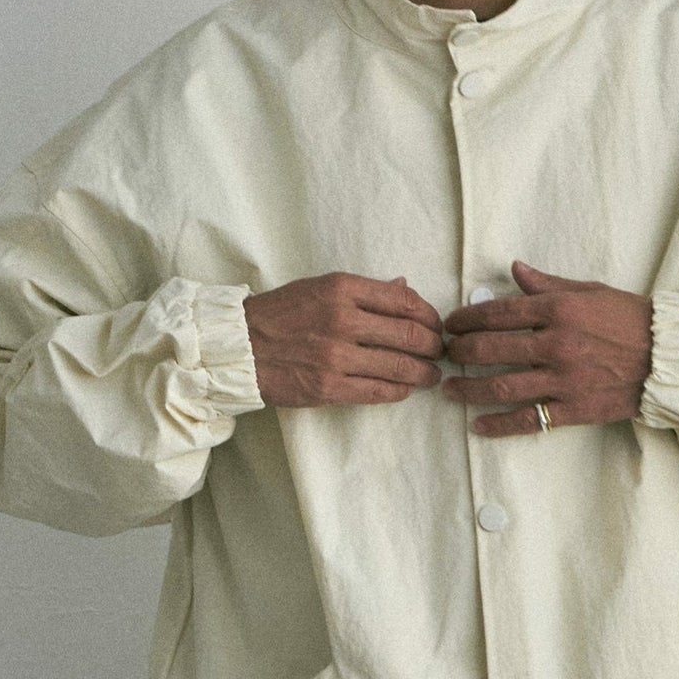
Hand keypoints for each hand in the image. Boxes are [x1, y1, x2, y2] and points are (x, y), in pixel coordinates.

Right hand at [243, 272, 444, 407]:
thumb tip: (404, 287)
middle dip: (433, 347)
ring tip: (430, 375)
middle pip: (410, 335)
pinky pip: (379, 391)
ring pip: (400, 367)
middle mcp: (342, 319)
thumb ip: (364, 290)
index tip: (435, 325)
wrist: (239, 346)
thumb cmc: (280, 315)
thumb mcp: (319, 287)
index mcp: (341, 288)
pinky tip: (405, 389)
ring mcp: (336, 356)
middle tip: (439, 353)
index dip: (430, 316)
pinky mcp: (329, 387)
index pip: (405, 301)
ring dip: (424, 373)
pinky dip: (400, 391)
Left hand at [441, 261, 653, 434]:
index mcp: (559, 309)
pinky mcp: (573, 409)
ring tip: (450, 390)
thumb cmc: (631, 319)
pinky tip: (478, 427)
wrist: (668, 357)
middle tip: (446, 355)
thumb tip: (514, 270)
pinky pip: (528, 419)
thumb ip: (547, 284)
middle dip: (460, 352)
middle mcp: (556, 343)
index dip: (467, 319)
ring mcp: (563, 379)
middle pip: (491, 349)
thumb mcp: (590, 291)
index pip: (498, 312)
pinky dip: (499, 425)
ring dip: (469, 389)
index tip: (451, 324)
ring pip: (502, 386)